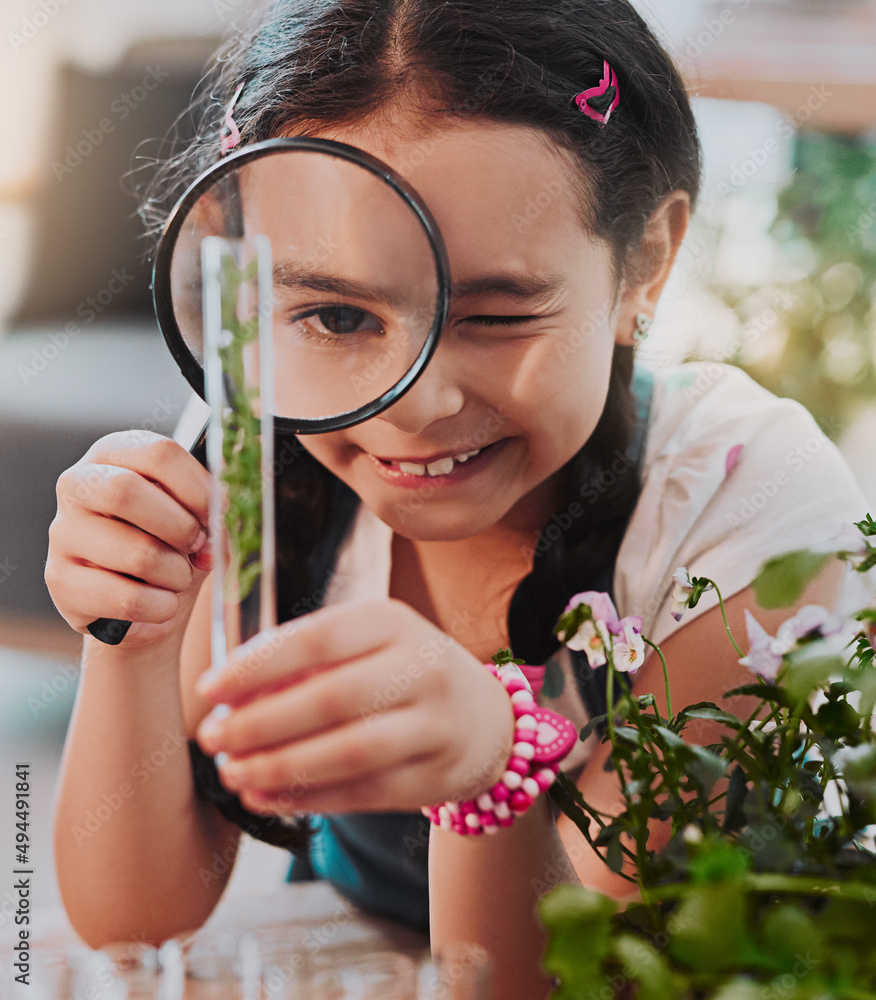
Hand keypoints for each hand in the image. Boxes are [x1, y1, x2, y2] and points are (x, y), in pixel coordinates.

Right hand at [45, 431, 211, 648]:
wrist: (145, 606)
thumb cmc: (171, 548)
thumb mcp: (195, 517)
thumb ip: (211, 506)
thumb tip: (225, 505)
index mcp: (114, 454)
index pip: (158, 453)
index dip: (199, 488)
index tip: (219, 515)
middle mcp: (77, 484)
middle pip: (126, 492)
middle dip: (181, 527)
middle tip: (199, 546)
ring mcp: (63, 533)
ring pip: (135, 552)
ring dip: (176, 574)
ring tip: (178, 579)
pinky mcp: (60, 581)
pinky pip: (127, 598)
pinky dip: (161, 606)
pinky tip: (162, 604)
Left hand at [194, 598, 514, 814]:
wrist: (487, 719)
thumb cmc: (403, 672)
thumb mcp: (369, 644)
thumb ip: (306, 660)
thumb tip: (230, 697)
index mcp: (393, 621)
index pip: (317, 639)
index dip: (257, 667)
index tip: (209, 690)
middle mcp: (421, 667)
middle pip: (330, 699)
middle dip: (259, 723)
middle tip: (212, 738)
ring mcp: (435, 724)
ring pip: (348, 752)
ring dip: (279, 767)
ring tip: (233, 773)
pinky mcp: (435, 776)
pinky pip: (362, 792)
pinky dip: (307, 798)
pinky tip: (266, 797)